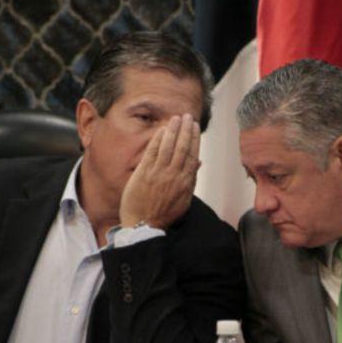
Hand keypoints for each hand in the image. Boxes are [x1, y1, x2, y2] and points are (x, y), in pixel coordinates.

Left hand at [120, 113, 200, 228]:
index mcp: (185, 182)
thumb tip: (198, 163)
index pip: (192, 155)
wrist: (144, 225)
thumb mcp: (184, 200)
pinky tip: (161, 130)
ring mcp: (158, 173)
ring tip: (176, 118)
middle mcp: (173, 175)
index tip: (195, 128)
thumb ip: (191, 180)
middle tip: (188, 116)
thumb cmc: (163, 215)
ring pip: (168, 147)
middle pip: (182, 147)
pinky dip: (157, 140)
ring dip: (173, 130)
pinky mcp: (143, 173)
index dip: (194, 139)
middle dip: (186, 130)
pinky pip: (152, 152)